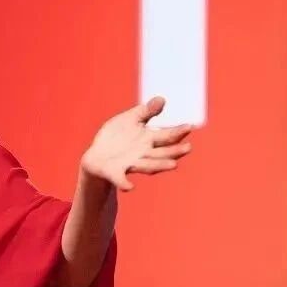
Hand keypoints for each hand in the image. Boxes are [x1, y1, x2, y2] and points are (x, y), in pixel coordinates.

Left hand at [80, 96, 194, 191]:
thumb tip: (162, 99)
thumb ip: (146, 111)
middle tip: (188, 148)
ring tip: (174, 165)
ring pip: (148, 166)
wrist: (96, 155)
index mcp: (148, 139)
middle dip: (175, 151)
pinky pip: (120, 179)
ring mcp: (130, 163)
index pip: (166, 136)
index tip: (190, 126)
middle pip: (161, 153)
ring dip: (160, 166)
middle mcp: (143, 154)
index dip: (178, 132)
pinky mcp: (115, 172)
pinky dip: (124, 183)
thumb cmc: (116, 136)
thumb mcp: (130, 119)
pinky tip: (129, 187)